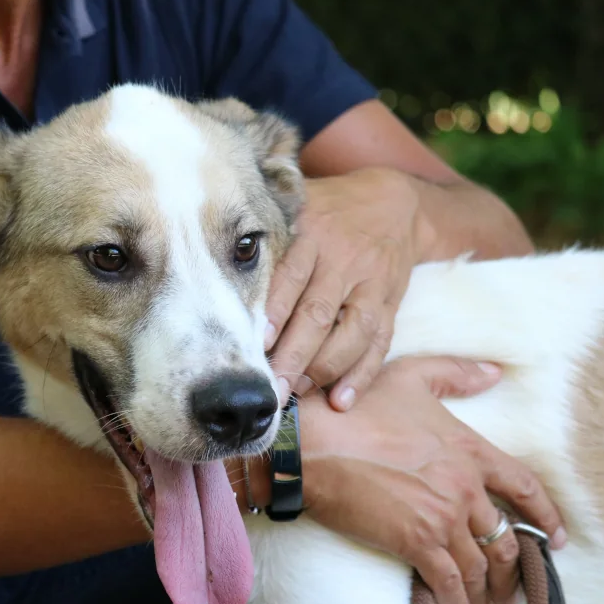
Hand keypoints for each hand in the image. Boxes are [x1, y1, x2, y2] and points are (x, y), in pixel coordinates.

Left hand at [265, 167, 423, 409]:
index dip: (273, 314)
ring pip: (352, 333)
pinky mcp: (391, 303)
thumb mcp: (296, 209)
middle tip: (270, 389)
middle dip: (293, 356)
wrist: (394, 204)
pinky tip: (341, 399)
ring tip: (298, 391)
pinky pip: (380, 342)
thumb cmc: (326, 213)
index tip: (255, 345)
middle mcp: (343, 260)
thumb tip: (210, 257)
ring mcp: (371, 283)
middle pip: (317, 314)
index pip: (290, 279)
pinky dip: (362, 374)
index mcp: (312, 236)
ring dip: (324, 368)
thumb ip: (264, 235)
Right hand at [286, 356, 566, 603]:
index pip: (524, 487)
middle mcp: (465, 487)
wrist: (313, 445)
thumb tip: (493, 372)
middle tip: (510, 585)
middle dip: (512, 568)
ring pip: (480, 563)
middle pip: (505, 536)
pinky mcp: (415, 542)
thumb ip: (455, 374)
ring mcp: (442, 517)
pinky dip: (456, 599)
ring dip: (486, 589)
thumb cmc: (354, 408)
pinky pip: (448, 579)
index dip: (545, 516)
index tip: (553, 538)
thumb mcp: (409, 376)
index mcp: (469, 449)